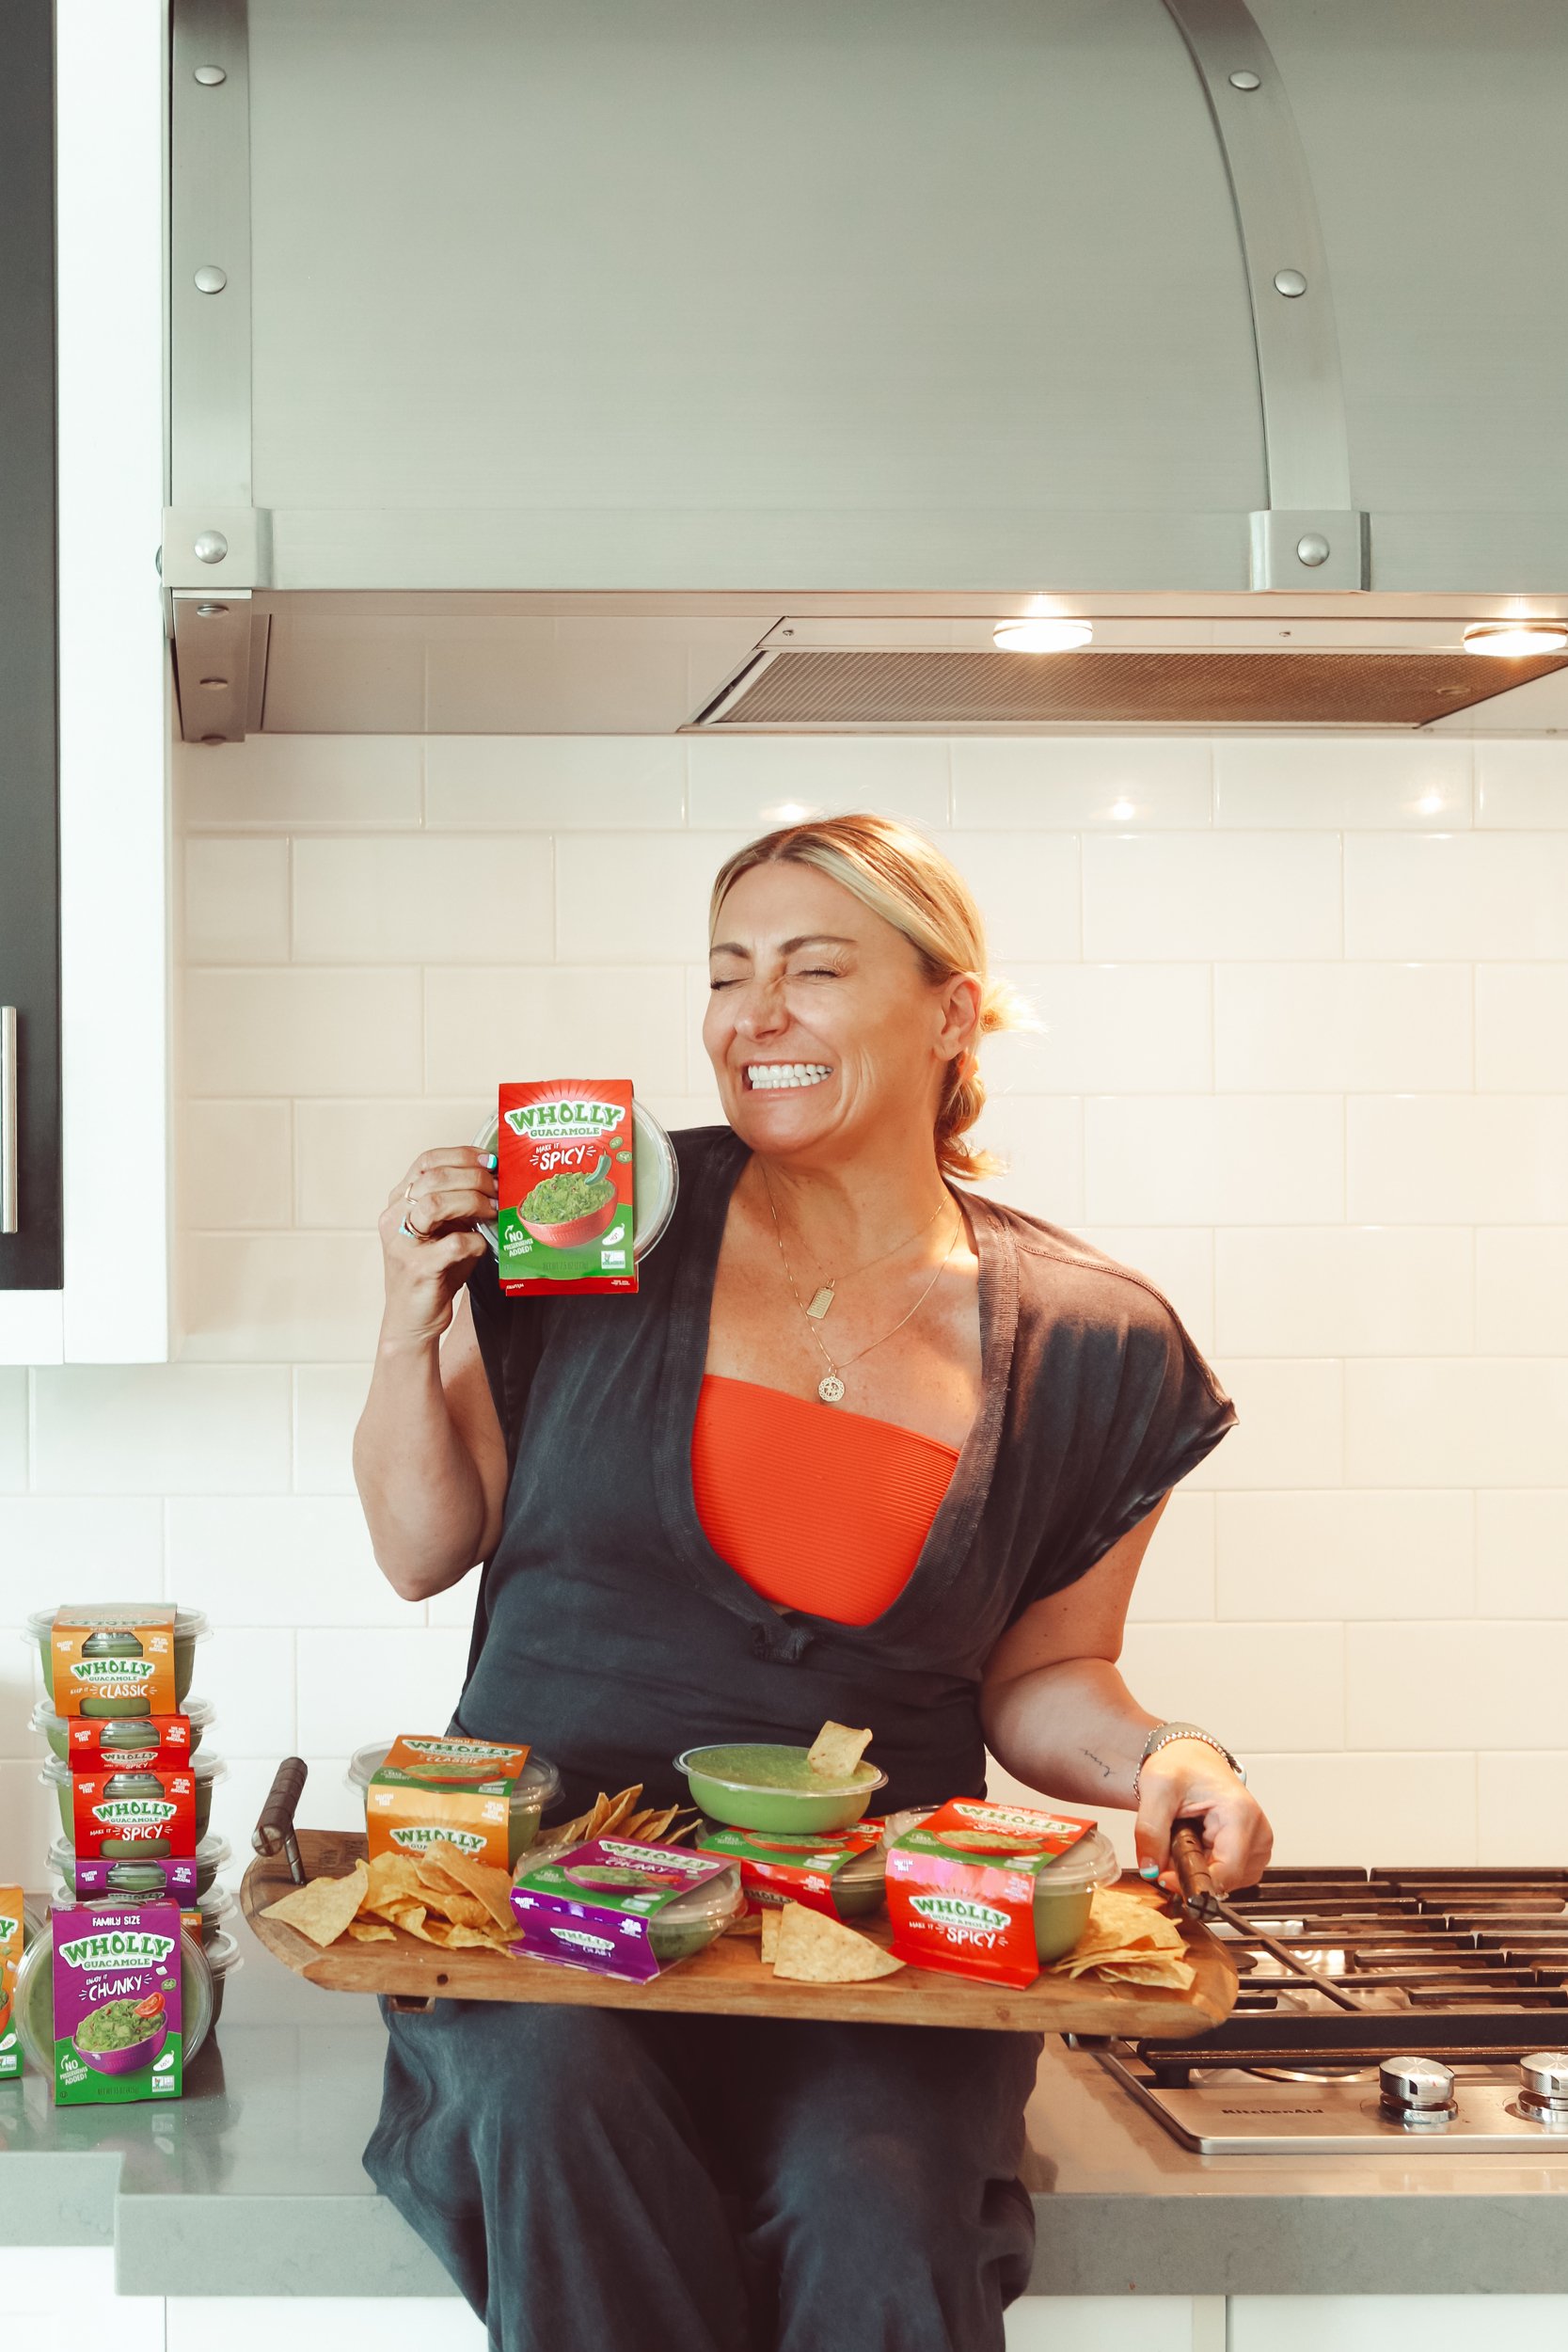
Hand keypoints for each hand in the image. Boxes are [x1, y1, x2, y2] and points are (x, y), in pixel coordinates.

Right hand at [378, 1147, 497, 1347]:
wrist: (412, 1321)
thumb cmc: (433, 1273)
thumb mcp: (444, 1230)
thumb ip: (460, 1204)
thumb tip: (496, 1180)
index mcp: (399, 1202)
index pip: (426, 1161)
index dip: (461, 1155)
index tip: (490, 1161)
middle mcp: (394, 1218)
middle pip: (434, 1177)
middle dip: (474, 1178)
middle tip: (498, 1189)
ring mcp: (403, 1243)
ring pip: (437, 1203)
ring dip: (473, 1202)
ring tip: (492, 1211)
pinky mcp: (418, 1269)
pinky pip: (454, 1243)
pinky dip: (476, 1241)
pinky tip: (482, 1245)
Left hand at [1133, 1739, 1271, 1895]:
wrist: (1191, 1757)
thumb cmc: (1181, 1766)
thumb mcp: (1156, 1789)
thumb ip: (1150, 1831)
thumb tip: (1151, 1869)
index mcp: (1241, 1813)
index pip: (1226, 1872)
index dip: (1194, 1882)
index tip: (1165, 1877)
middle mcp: (1258, 1831)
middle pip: (1228, 1880)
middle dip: (1194, 1873)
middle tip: (1170, 1848)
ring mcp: (1258, 1843)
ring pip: (1228, 1882)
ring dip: (1201, 1870)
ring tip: (1185, 1839)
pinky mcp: (1252, 1850)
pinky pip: (1230, 1876)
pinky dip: (1208, 1867)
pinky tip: (1196, 1845)